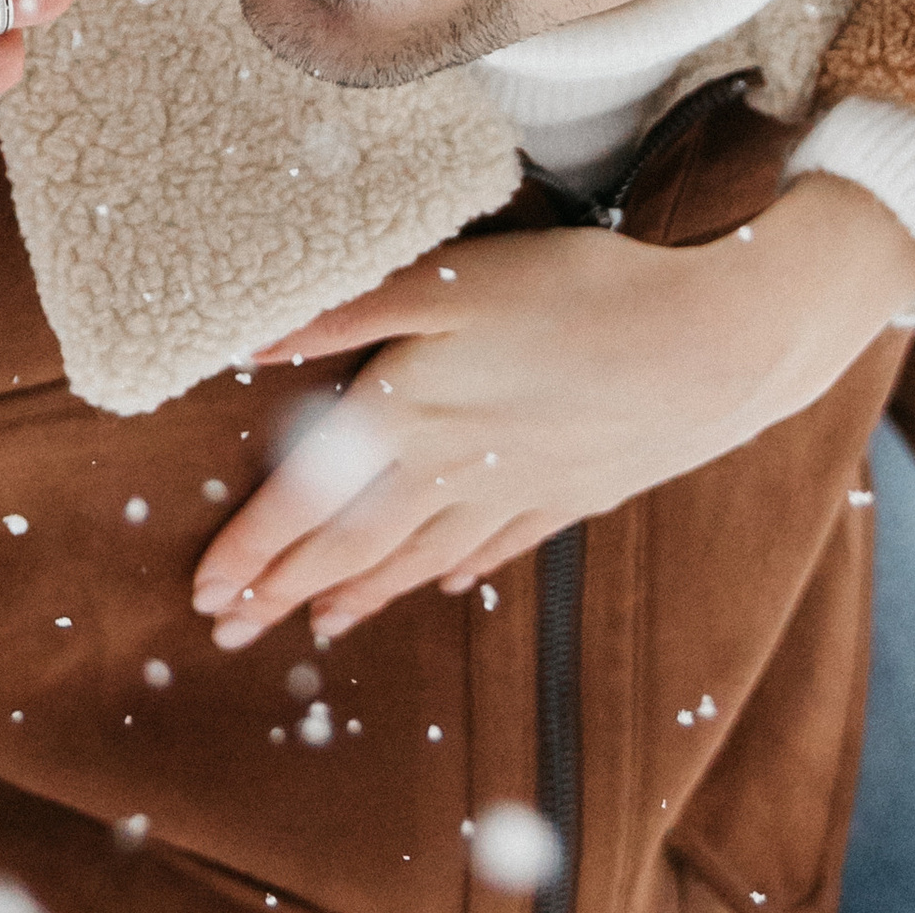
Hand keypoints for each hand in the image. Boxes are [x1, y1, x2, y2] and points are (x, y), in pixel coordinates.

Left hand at [189, 174, 914, 647]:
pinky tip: (443, 584)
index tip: (204, 593)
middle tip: (230, 633)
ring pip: (417, 555)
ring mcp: (516, 488)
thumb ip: (347, 311)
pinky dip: (455, 569)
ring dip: (358, 593)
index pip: (309, 499)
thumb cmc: (574, 293)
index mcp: (410, 415)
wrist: (710, 345)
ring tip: (315, 625)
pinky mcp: (570, 489)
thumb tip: (250, 345)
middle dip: (284, 588)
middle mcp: (455, 469)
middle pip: (352, 543)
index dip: (253, 547)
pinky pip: (494, 544)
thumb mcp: (449, 280)